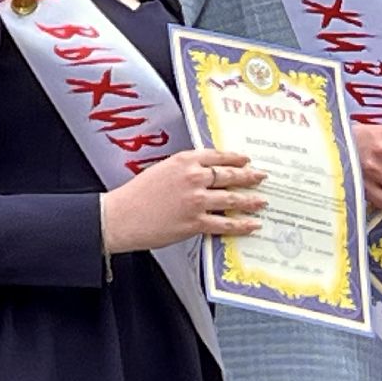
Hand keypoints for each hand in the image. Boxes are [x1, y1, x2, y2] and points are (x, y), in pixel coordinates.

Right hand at [101, 149, 266, 253]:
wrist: (120, 217)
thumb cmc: (136, 195)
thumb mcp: (162, 170)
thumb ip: (185, 170)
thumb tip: (205, 176)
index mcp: (184, 160)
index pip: (218, 156)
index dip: (235, 158)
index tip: (246, 159)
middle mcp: (193, 177)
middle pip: (229, 175)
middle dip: (249, 176)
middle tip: (261, 177)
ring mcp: (196, 200)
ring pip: (232, 199)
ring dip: (250, 200)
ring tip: (261, 201)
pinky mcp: (194, 222)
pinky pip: (224, 223)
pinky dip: (241, 224)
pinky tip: (251, 224)